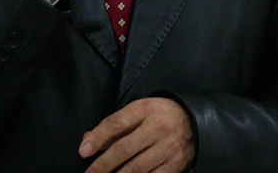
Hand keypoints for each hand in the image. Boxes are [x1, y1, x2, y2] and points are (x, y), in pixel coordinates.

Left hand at [79, 98, 195, 172]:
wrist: (194, 122)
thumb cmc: (158, 116)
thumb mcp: (138, 111)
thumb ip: (113, 125)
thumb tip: (88, 142)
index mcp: (145, 110)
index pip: (117, 123)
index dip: (98, 138)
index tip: (84, 151)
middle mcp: (157, 128)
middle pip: (125, 149)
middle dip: (103, 164)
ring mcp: (167, 148)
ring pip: (137, 168)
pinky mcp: (175, 165)